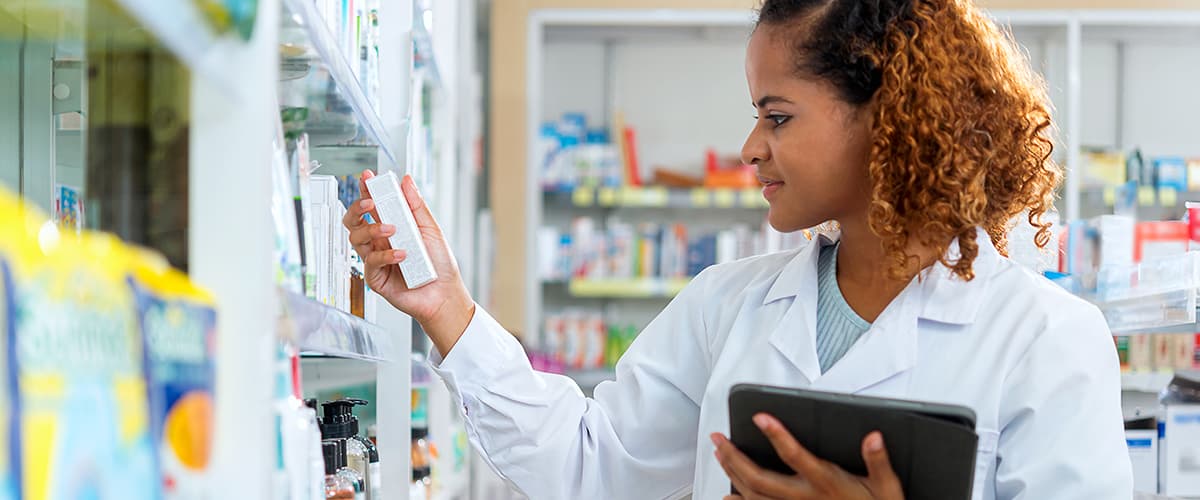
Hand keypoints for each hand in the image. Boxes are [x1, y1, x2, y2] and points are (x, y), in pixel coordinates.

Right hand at [343, 170, 474, 356]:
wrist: (445, 293)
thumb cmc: (439, 264)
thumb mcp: (431, 229)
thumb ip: (416, 205)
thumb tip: (407, 181)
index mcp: (391, 227)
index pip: (372, 205)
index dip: (366, 190)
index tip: (367, 177)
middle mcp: (379, 242)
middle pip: (354, 221)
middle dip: (357, 208)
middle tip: (371, 203)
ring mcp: (376, 260)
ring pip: (356, 239)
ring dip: (372, 230)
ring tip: (392, 229)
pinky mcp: (376, 278)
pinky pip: (371, 262)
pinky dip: (386, 255)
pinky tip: (402, 254)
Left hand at [711, 414, 902, 499]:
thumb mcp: (887, 487)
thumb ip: (878, 461)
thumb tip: (874, 438)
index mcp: (825, 483)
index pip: (795, 455)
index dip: (776, 434)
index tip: (760, 417)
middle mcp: (804, 498)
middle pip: (760, 477)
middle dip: (735, 456)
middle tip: (719, 437)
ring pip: (753, 495)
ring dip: (732, 473)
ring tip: (719, 453)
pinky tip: (727, 494)